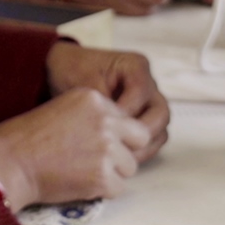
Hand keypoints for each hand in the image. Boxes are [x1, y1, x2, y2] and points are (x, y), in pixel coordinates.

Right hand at [0, 89, 150, 208]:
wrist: (8, 162)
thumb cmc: (27, 138)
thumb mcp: (63, 110)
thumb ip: (93, 117)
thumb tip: (120, 136)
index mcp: (94, 98)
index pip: (126, 118)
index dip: (114, 134)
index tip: (92, 143)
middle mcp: (105, 120)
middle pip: (139, 138)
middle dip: (125, 151)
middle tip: (99, 160)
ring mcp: (106, 148)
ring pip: (131, 166)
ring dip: (112, 173)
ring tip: (82, 171)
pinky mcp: (103, 176)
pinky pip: (119, 188)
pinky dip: (102, 191)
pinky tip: (79, 183)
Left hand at [45, 43, 169, 161]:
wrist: (64, 72)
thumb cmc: (72, 71)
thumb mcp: (83, 81)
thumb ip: (100, 102)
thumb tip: (110, 126)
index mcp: (135, 66)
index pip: (141, 92)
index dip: (126, 112)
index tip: (107, 126)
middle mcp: (148, 84)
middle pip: (161, 113)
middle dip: (142, 134)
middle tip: (120, 146)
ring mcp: (149, 103)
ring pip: (160, 129)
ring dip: (144, 146)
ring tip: (120, 157)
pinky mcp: (144, 119)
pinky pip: (152, 139)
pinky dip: (140, 150)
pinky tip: (121, 158)